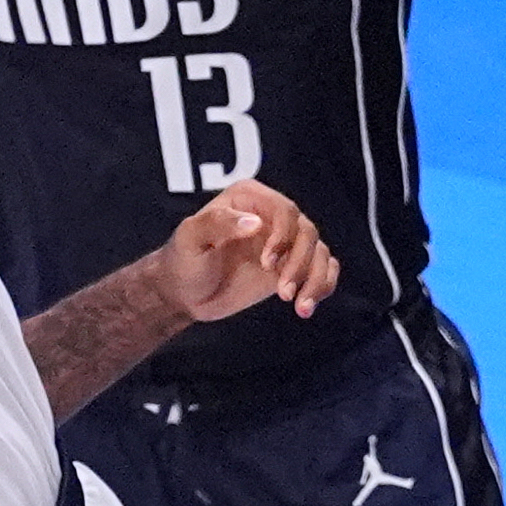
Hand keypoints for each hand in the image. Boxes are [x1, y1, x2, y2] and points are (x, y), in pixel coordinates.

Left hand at [149, 179, 337, 323]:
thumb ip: (217, 224)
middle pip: (307, 232)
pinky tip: (306, 306)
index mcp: (248, 198)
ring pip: (319, 251)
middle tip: (283, 294)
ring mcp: (284, 241)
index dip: (283, 237)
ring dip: (315, 280)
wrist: (184, 294)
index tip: (267, 264)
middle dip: (300, 264)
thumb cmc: (182, 261)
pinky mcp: (291, 265)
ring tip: (299, 307)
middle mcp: (271, 215)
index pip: (284, 210)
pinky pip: (323, 268)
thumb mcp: (190, 239)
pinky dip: (322, 285)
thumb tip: (255, 223)